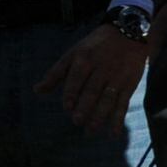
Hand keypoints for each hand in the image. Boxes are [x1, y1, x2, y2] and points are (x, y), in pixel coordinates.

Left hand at [35, 20, 150, 135]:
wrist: (128, 34)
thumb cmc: (94, 47)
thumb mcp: (73, 54)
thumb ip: (56, 73)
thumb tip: (37, 91)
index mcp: (84, 59)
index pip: (77, 77)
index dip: (72, 92)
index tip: (67, 107)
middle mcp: (101, 68)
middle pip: (93, 89)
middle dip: (85, 106)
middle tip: (77, 121)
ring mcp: (116, 77)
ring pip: (108, 98)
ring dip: (100, 116)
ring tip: (90, 130)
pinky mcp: (129, 84)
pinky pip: (123, 103)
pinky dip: (118, 119)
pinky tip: (113, 133)